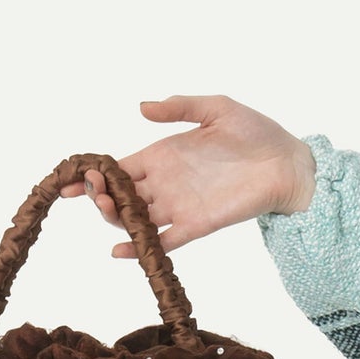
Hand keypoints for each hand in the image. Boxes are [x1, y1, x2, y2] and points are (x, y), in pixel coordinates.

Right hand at [60, 95, 316, 256]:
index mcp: (162, 156)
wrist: (287, 163)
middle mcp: (164, 184)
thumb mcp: (217, 108)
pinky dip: (140, 249)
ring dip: (114, 218)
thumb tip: (141, 107)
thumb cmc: (256, 132)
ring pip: (134, 219)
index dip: (93, 175)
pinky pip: (162, 242)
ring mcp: (177, 207)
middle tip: (93, 192)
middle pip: (120, 197)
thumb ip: (179, 107)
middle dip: (98, 197)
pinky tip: (120, 251)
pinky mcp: (195, 226)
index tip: (71, 178)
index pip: (118, 169)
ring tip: (106, 209)